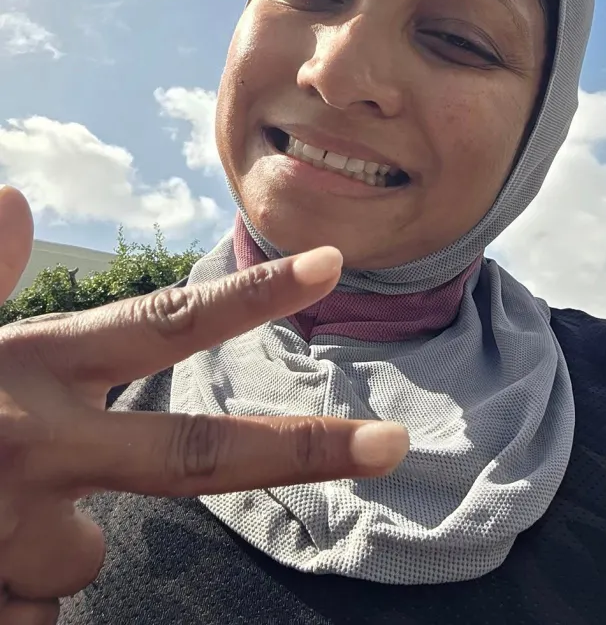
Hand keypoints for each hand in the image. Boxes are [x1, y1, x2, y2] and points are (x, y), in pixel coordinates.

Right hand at [0, 186, 408, 622]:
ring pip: (90, 546)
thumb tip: (16, 194)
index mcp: (35, 368)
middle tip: (394, 445)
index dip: (255, 294)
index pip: (166, 323)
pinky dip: (16, 579)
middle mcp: (45, 450)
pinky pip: (44, 597)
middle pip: (199, 456)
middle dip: (304, 449)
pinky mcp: (6, 600)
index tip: (332, 264)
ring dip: (52, 530)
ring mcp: (24, 537)